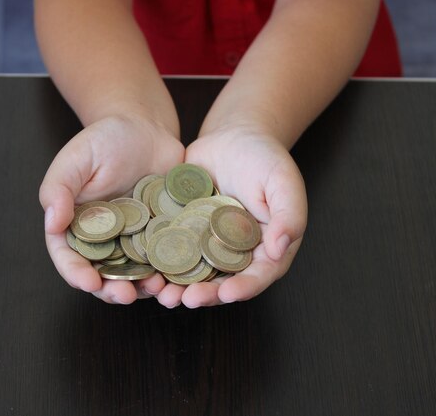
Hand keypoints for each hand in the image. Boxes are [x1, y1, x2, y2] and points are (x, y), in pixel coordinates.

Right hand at [39, 114, 183, 303]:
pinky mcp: (161, 235)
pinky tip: (177, 274)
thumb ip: (59, 188)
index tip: (88, 283)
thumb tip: (52, 223)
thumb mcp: (77, 157)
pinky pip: (164, 259)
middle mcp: (104, 239)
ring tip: (155, 288)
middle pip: (102, 274)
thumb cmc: (105, 139)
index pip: (69, 257)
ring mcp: (134, 240)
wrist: (146, 129)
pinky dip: (169, 271)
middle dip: (112, 290)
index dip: (76, 274)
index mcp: (76, 225)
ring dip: (143, 286)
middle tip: (126, 295)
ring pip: (135, 273)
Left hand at [156, 126, 307, 307]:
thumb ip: (289, 215)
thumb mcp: (283, 182)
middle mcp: (235, 253)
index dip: (244, 288)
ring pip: (193, 273)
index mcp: (266, 248)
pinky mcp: (184, 231)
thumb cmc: (265, 158)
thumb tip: (281, 249)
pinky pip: (171, 250)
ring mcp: (207, 244)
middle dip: (205, 295)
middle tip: (187, 300)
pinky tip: (145, 267)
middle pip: (222, 282)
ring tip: (162, 294)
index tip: (227, 293)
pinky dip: (158, 262)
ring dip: (178, 287)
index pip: (258, 275)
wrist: (233, 136)